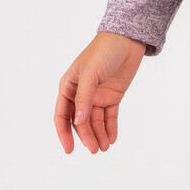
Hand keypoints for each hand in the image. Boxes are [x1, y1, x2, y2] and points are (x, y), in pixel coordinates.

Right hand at [53, 32, 146, 154]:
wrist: (127, 40)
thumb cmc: (103, 51)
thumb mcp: (90, 74)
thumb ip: (84, 98)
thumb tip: (78, 122)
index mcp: (68, 87)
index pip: (62, 115)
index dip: (64, 133)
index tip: (70, 149)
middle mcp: (81, 94)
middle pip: (81, 121)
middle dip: (87, 136)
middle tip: (96, 150)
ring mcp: (97, 96)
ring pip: (96, 121)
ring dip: (99, 135)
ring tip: (105, 147)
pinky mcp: (113, 96)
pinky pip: (110, 116)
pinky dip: (110, 127)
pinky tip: (112, 138)